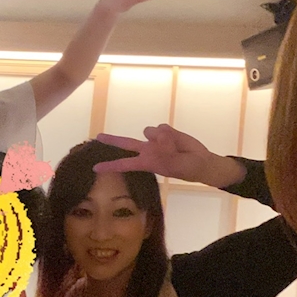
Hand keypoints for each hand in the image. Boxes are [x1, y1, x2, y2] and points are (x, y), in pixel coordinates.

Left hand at [94, 124, 245, 187]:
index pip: (124, 164)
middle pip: (126, 143)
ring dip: (162, 139)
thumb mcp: (174, 165)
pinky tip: (178, 142)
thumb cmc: (185, 168)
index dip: (110, 166)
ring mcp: (156, 140)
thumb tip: (155, 135)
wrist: (201, 161)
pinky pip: (163, 127)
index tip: (95, 168)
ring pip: (150, 131)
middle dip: (112, 140)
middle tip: (98, 136)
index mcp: (146, 163)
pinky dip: (170, 134)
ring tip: (175, 149)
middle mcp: (147, 150)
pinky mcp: (165, 131)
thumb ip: (164, 150)